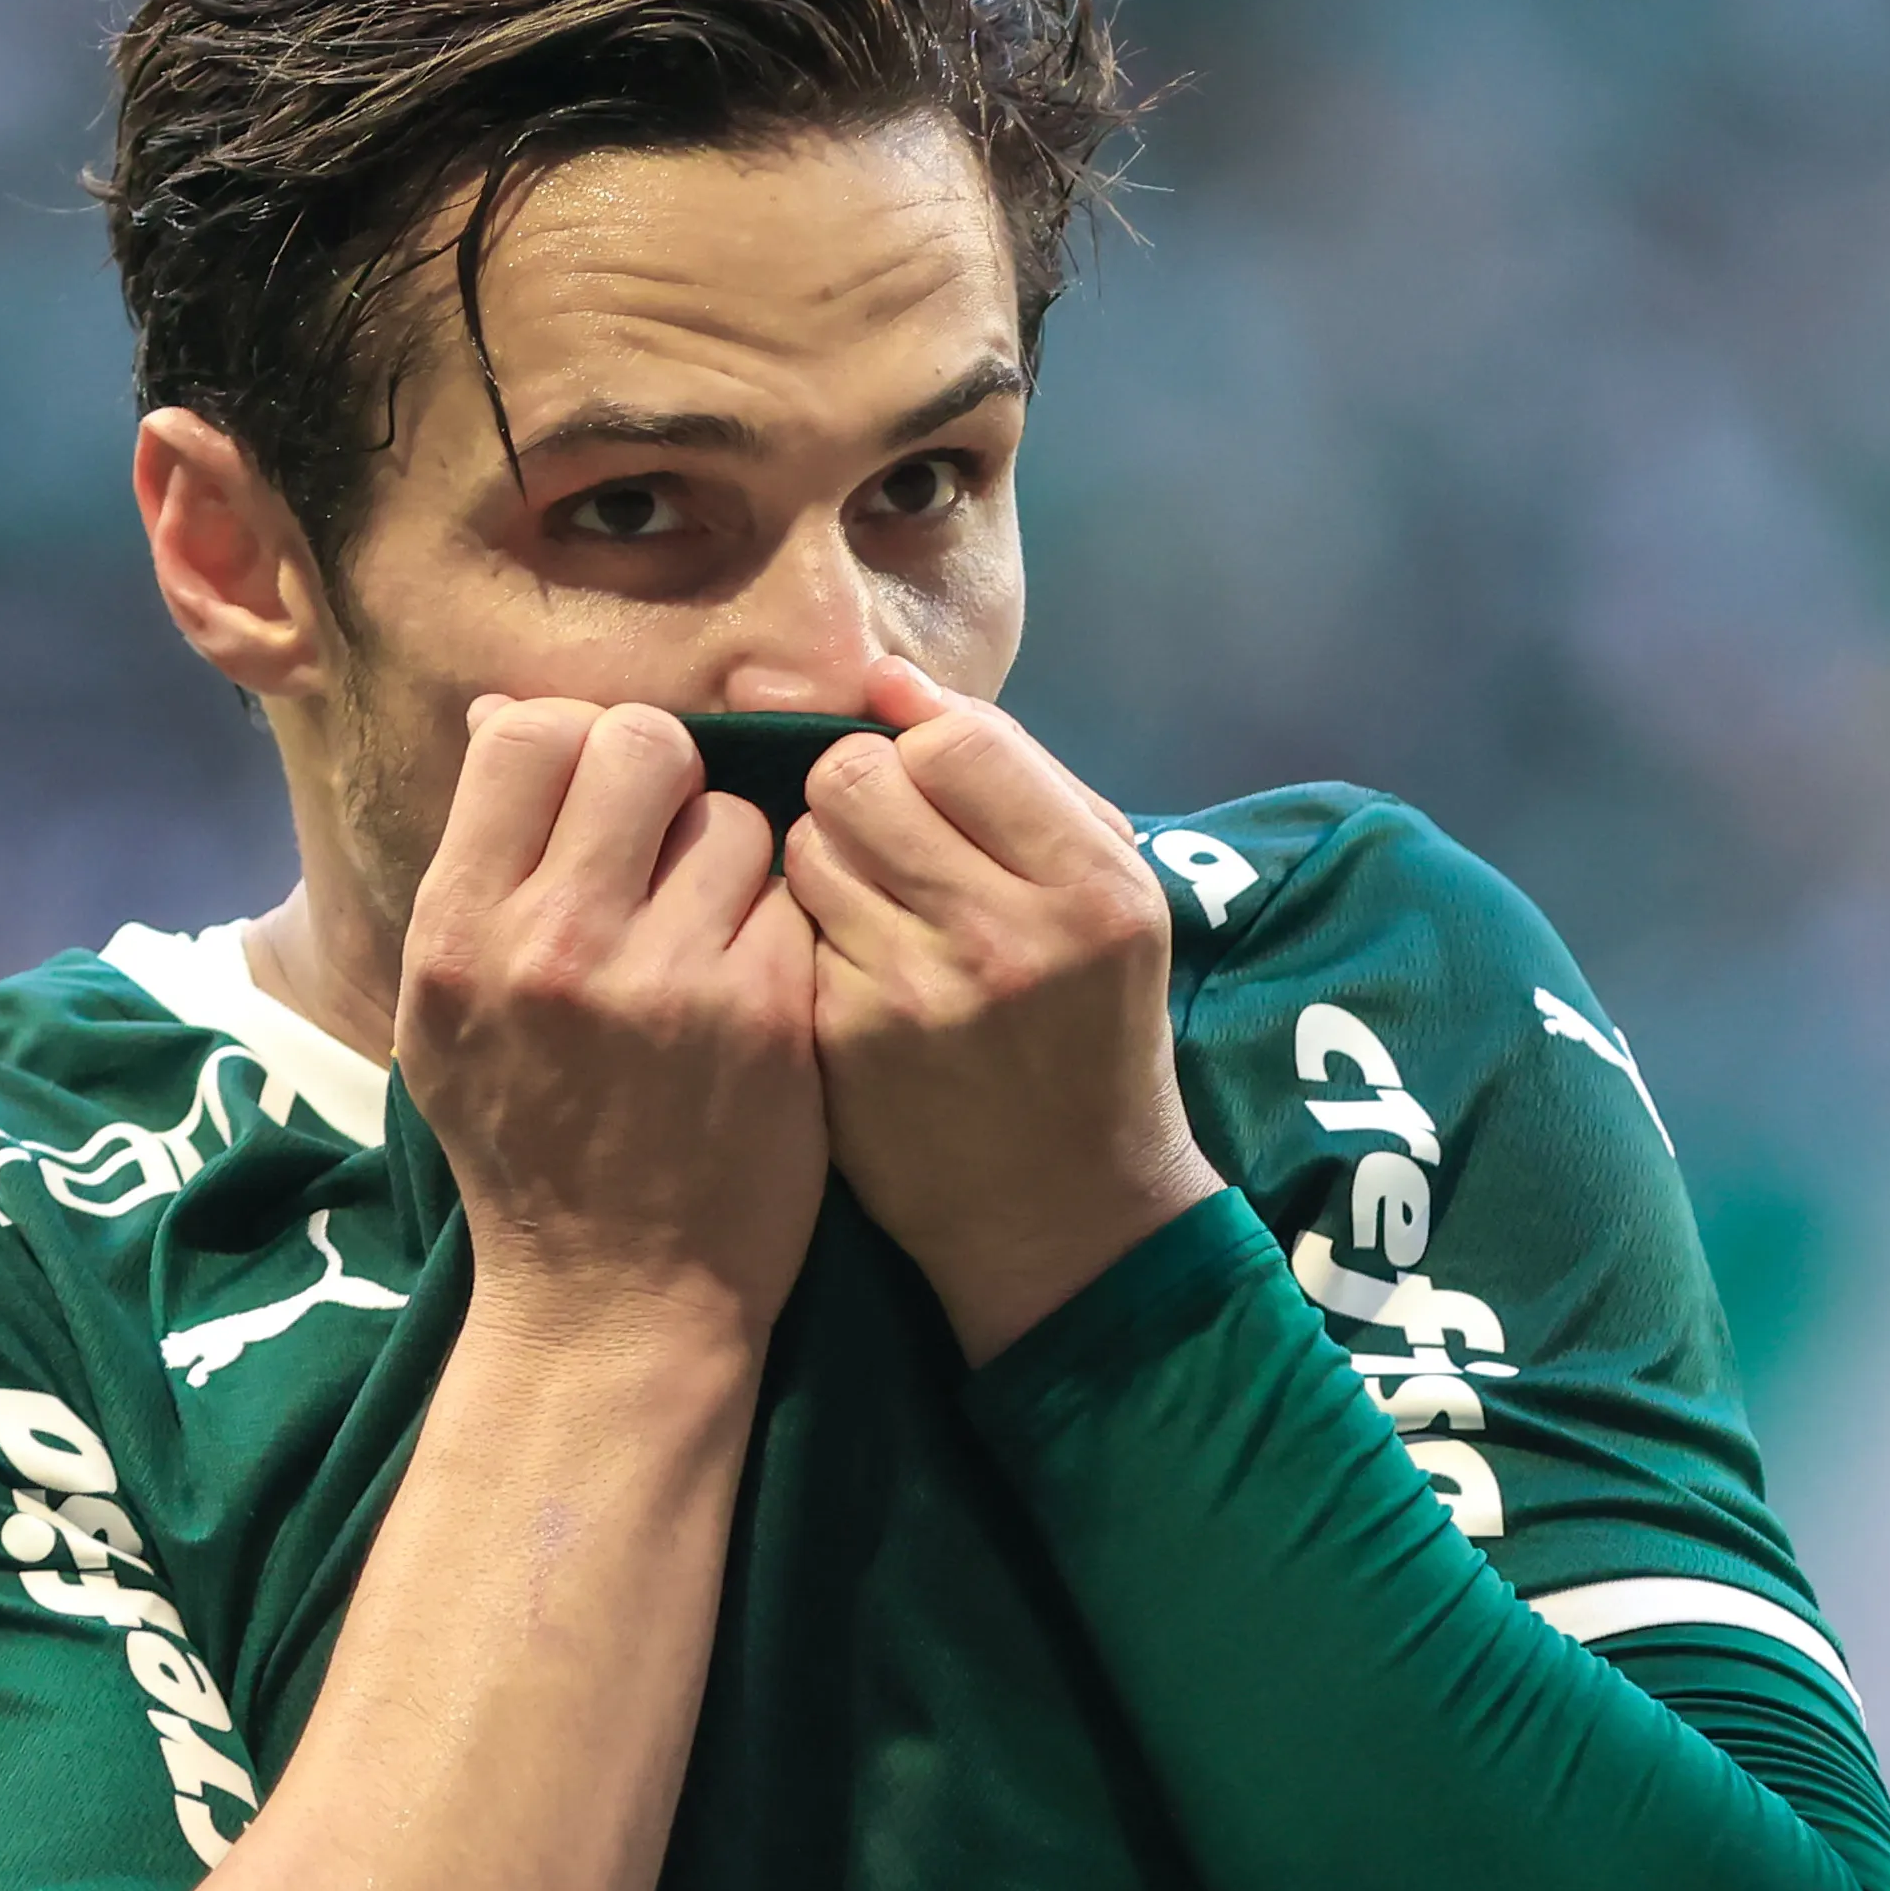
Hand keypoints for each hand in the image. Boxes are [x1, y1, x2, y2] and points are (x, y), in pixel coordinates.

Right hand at [398, 698, 828, 1348]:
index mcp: (459, 933)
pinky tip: (750, 988)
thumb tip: (503, 713)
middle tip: (665, 839)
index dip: (575, 741)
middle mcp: (554, 945)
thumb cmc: (525, 1144)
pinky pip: (788, 896)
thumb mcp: (444, 1012)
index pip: (528, 733)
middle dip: (664, 774)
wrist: (613, 1296)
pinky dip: (776, 928)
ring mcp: (667, 978)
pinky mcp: (767, 1012)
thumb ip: (477, 866)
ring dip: (729, 859)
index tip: (594, 795)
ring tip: (705, 932)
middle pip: (640, 741)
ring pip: (733, 816)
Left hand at [782, 659, 1223, 1363]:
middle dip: (857, 791)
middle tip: (883, 839)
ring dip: (825, 858)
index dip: (921, 747)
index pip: (956, 742)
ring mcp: (918, 994)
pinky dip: (805, 933)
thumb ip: (1010, 774)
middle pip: (858, 777)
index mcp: (1093, 885)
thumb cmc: (1090, 1028)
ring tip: (869, 906)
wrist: (1067, 1213)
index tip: (928, 788)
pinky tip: (849, 971)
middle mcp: (1009, 935)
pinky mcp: (845, 1043)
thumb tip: (885, 677)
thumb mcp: (1103, 892)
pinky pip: (786, 928)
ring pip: (806, 845)